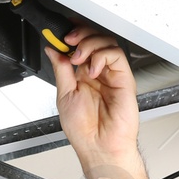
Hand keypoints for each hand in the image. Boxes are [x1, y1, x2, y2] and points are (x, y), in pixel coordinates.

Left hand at [45, 25, 139, 161]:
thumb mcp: (64, 95)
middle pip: (95, 39)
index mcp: (82, 76)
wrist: (98, 146)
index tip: (60, 32)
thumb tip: (53, 50)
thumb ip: (61, 70)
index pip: (81, 46)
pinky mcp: (124, 78)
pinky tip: (92, 70)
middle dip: (81, 35)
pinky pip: (117, 55)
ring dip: (89, 44)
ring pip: (107, 43)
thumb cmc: (83, 130)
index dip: (73, 34)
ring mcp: (111, 74)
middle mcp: (98, 73)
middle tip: (69, 41)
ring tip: (78, 57)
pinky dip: (102, 56)